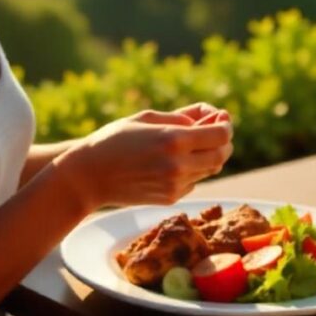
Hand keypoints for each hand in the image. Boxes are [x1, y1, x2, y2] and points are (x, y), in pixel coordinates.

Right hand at [59, 106, 233, 208]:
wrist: (89, 176)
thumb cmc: (114, 139)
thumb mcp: (147, 118)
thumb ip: (182, 117)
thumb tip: (210, 118)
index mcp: (173, 140)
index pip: (220, 135)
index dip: (226, 126)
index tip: (222, 119)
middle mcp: (178, 165)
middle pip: (221, 155)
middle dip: (224, 142)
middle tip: (217, 131)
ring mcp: (174, 185)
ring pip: (209, 170)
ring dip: (209, 155)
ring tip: (194, 143)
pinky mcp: (169, 198)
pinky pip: (193, 181)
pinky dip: (193, 170)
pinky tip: (174, 161)